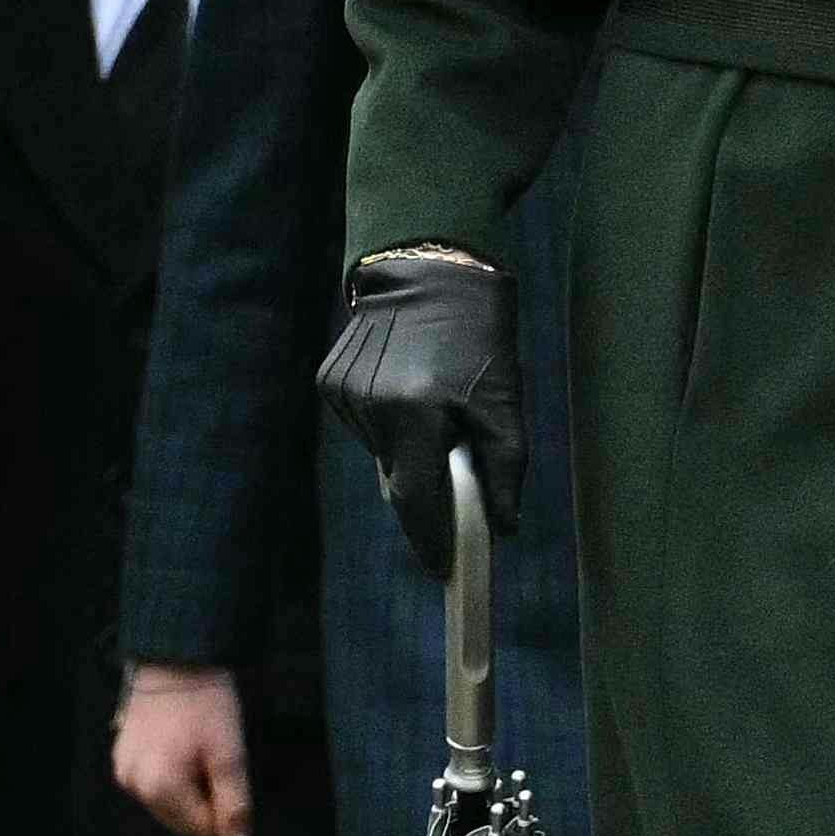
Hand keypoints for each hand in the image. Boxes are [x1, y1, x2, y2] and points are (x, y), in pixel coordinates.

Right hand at [113, 665, 252, 835]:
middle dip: (206, 801)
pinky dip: (173, 777)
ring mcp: (124, 772)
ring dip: (190, 790)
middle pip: (182, 820)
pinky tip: (183, 748)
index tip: (233, 778)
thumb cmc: (205, 703)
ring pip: (168, 804)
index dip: (226, 811)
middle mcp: (134, 786)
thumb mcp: (230, 754)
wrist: (175, 659)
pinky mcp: (122, 757)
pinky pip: (154, 784)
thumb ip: (234, 805)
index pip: (202, 829)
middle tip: (217, 762)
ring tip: (199, 751)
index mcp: (159, 787)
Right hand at [320, 249, 519, 574]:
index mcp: (414, 411)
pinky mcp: (329, 381)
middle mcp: (370, 406)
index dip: (430, 539)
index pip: (416, 498)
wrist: (430, 265)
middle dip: (427, 494)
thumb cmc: (479, 334)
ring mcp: (343, 393)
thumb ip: (505, 468)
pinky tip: (408, 389)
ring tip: (436, 410)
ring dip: (409, 452)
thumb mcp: (504, 400)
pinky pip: (365, 427)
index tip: (444, 569)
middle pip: (397, 480)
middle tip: (455, 486)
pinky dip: (389, 426)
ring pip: (381, 454)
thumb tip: (503, 528)